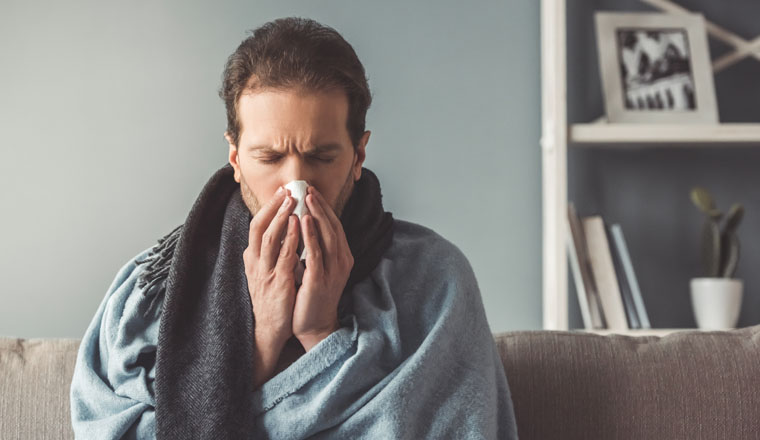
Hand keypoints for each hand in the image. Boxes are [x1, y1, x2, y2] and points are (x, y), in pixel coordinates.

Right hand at [244, 186, 300, 350]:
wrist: (269, 329)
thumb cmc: (272, 298)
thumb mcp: (266, 271)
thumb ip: (271, 252)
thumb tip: (281, 229)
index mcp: (252, 258)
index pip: (256, 226)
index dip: (268, 207)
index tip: (281, 191)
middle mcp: (255, 262)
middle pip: (259, 227)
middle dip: (272, 206)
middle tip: (286, 190)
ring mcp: (265, 272)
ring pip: (269, 238)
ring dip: (281, 217)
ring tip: (292, 200)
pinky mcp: (278, 283)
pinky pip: (284, 256)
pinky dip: (290, 238)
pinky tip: (298, 225)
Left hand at [292, 186, 353, 349]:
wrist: (314, 325)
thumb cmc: (312, 296)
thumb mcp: (318, 268)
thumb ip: (316, 248)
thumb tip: (304, 224)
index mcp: (342, 257)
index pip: (334, 225)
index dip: (324, 207)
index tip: (311, 191)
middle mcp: (341, 261)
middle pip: (332, 226)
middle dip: (320, 206)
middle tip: (308, 188)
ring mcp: (332, 271)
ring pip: (327, 236)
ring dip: (317, 215)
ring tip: (306, 198)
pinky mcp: (320, 280)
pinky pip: (315, 253)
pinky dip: (310, 236)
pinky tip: (303, 222)